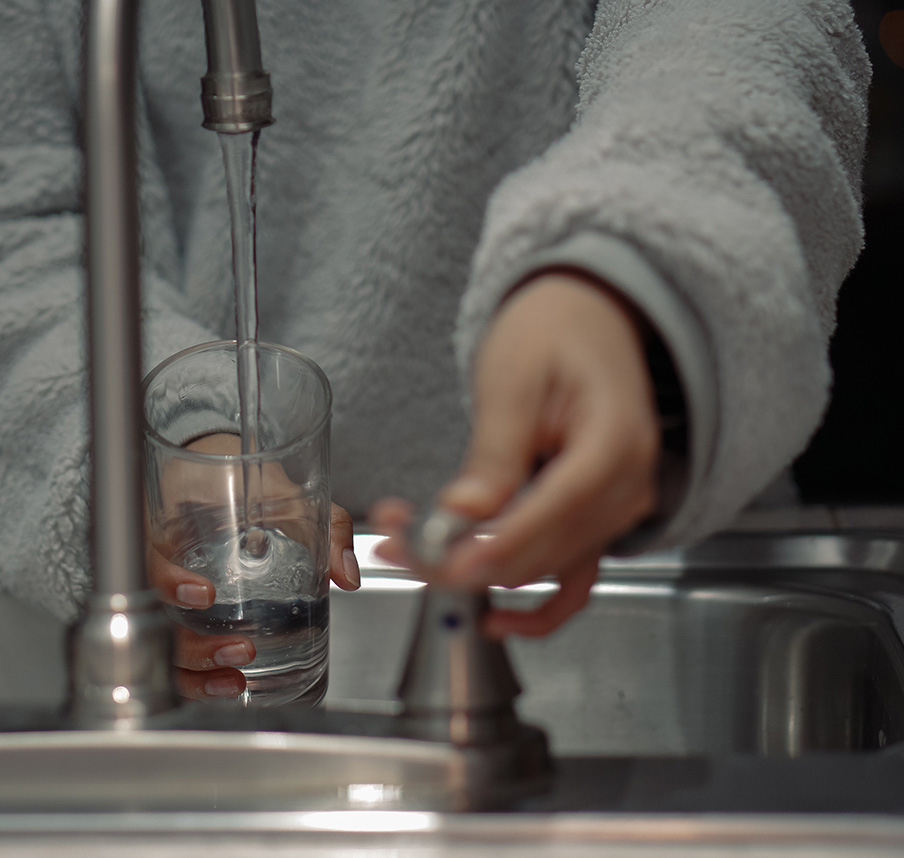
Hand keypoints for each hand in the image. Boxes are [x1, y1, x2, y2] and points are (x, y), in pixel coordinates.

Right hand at [149, 433, 358, 699]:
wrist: (231, 474)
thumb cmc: (248, 480)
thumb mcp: (289, 494)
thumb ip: (326, 526)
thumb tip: (347, 574)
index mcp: (173, 527)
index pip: (149, 558)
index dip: (168, 582)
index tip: (203, 593)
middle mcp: (164, 565)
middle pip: (154, 616)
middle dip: (193, 645)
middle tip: (241, 649)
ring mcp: (172, 596)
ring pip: (162, 646)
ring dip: (194, 672)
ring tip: (235, 679)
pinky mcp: (187, 618)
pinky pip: (180, 655)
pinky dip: (199, 678)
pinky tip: (230, 685)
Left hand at [373, 272, 659, 637]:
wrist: (592, 317)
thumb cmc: (554, 332)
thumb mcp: (513, 380)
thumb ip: (494, 455)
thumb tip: (463, 516)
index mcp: (615, 444)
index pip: (552, 512)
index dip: (492, 545)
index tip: (436, 560)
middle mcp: (627, 490)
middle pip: (541, 551)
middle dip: (460, 557)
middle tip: (390, 542)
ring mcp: (616, 512)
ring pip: (543, 568)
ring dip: (475, 571)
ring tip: (404, 547)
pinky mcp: (596, 522)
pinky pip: (574, 580)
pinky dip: (538, 609)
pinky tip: (493, 621)